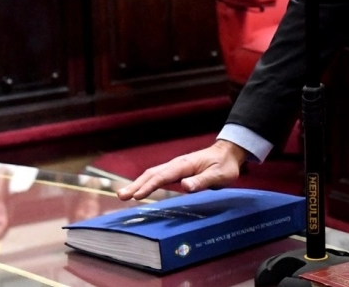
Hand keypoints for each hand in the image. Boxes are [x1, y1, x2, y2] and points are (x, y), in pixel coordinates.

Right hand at [117, 140, 247, 200]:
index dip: (149, 186)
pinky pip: (157, 176)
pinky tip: (139, 189)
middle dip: (135, 185)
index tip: (136, 196)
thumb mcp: (218, 175)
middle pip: (152, 174)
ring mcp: (175, 167)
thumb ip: (202, 181)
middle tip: (121, 196)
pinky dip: (145, 182)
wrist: (228, 153)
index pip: (162, 176)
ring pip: (152, 174)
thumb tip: (185, 186)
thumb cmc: (225, 166)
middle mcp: (176, 164)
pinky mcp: (176, 171)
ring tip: (123, 194)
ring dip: (137, 184)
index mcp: (184, 165)